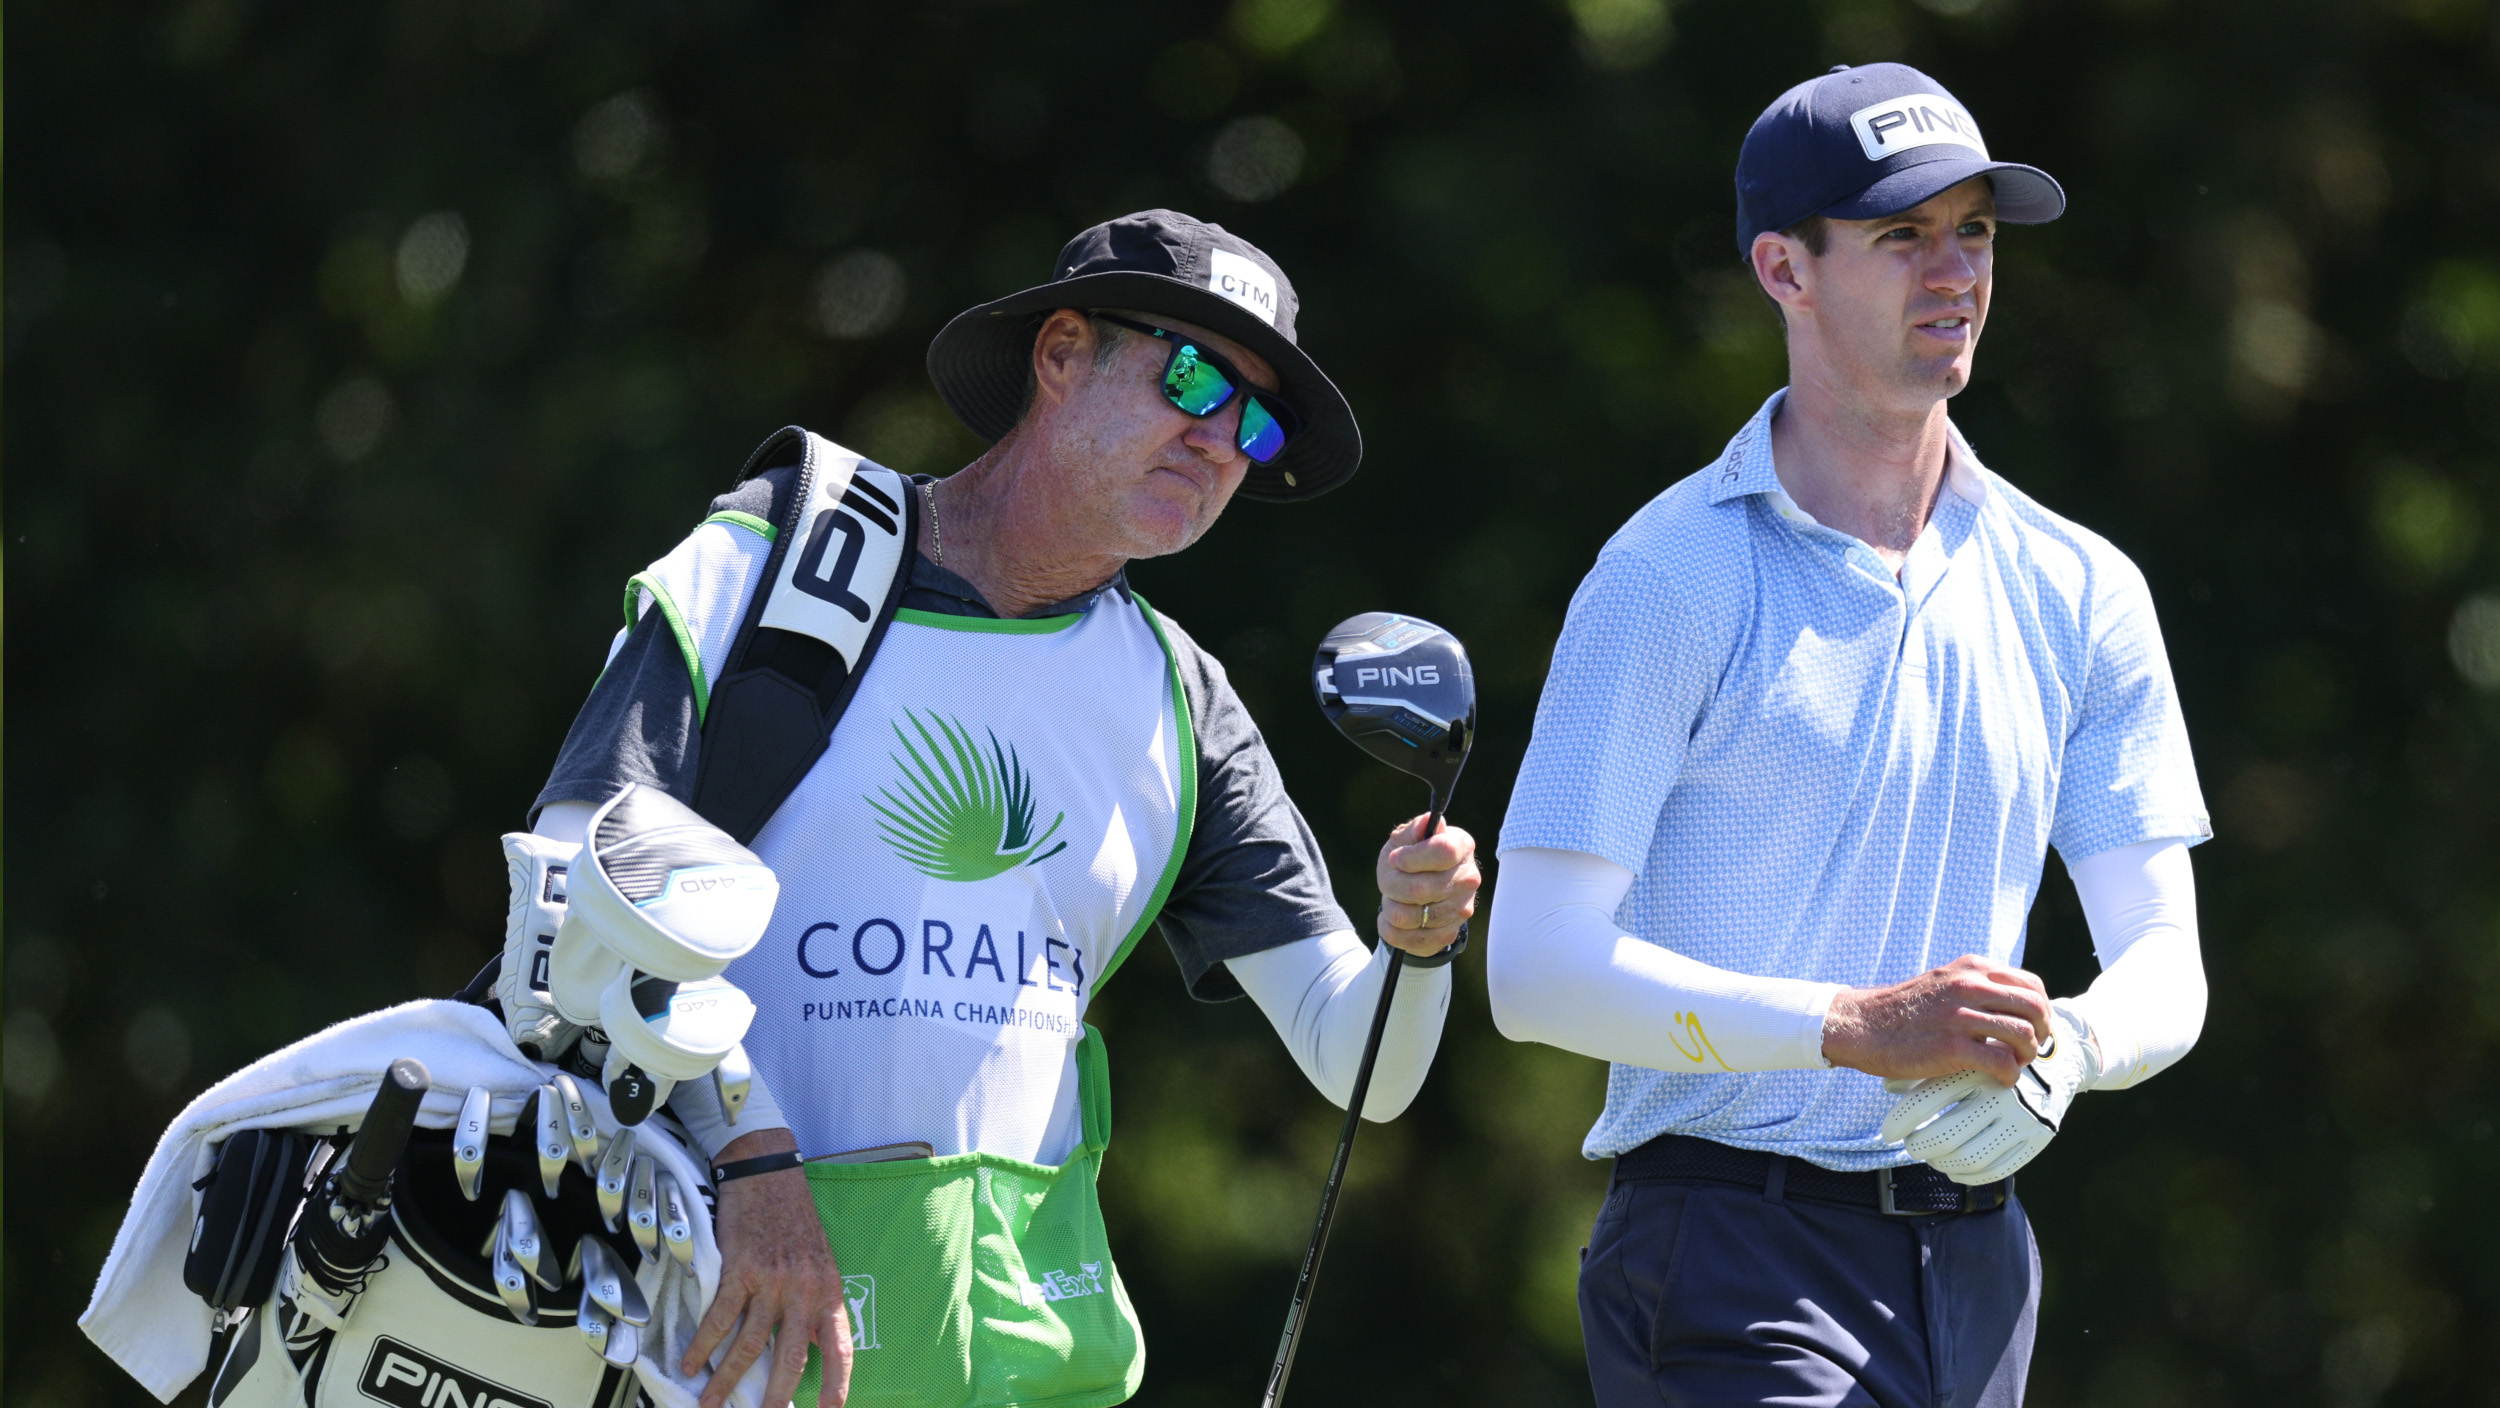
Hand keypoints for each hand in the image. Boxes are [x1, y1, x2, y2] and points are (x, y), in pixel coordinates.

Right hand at [685, 1130, 851, 1407]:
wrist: (768, 1175)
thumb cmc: (793, 1218)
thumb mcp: (819, 1261)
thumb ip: (816, 1302)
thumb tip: (814, 1345)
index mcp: (828, 1291)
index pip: (840, 1348)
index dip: (836, 1385)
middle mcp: (803, 1290)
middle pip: (791, 1357)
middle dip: (774, 1396)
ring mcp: (771, 1281)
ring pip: (749, 1345)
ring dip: (727, 1379)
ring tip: (712, 1404)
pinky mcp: (740, 1270)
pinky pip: (719, 1318)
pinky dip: (702, 1345)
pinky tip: (690, 1362)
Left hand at [1375, 815, 1479, 956]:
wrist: (1414, 896)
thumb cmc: (1408, 860)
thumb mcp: (1405, 840)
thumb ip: (1415, 829)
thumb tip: (1430, 820)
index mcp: (1462, 846)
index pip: (1443, 851)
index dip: (1412, 857)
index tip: (1395, 859)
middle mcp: (1468, 878)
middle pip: (1420, 889)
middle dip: (1392, 885)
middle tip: (1389, 881)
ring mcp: (1461, 909)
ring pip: (1409, 916)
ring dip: (1390, 907)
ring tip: (1392, 899)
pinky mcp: (1448, 934)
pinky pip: (1408, 938)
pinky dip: (1391, 929)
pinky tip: (1392, 919)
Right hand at [1820, 954, 2051, 1085]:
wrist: (1861, 1025)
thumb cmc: (1903, 1011)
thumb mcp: (1943, 982)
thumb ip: (1976, 988)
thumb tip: (2012, 1010)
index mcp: (1971, 969)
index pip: (2031, 985)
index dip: (2042, 1011)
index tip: (2034, 1029)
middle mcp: (1969, 986)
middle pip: (2035, 1007)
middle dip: (2042, 1033)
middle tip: (2029, 1050)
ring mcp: (1960, 1016)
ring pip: (2024, 1034)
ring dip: (2027, 1055)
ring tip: (2014, 1065)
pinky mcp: (1951, 1047)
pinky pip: (2001, 1061)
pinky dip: (2009, 1075)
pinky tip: (1999, 1079)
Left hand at [1878, 1002, 2099, 1185]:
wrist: (2060, 1055)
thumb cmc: (1996, 1051)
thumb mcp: (1965, 1050)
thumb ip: (1929, 1066)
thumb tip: (1888, 1084)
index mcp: (1977, 1066)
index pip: (1927, 1100)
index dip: (1901, 1120)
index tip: (1887, 1130)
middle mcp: (1999, 1093)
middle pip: (1946, 1135)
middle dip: (1919, 1145)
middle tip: (1909, 1144)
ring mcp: (2022, 1118)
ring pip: (1969, 1157)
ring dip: (1940, 1161)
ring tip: (1929, 1154)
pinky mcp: (2038, 1138)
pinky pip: (1997, 1169)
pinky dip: (1969, 1174)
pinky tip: (1954, 1168)